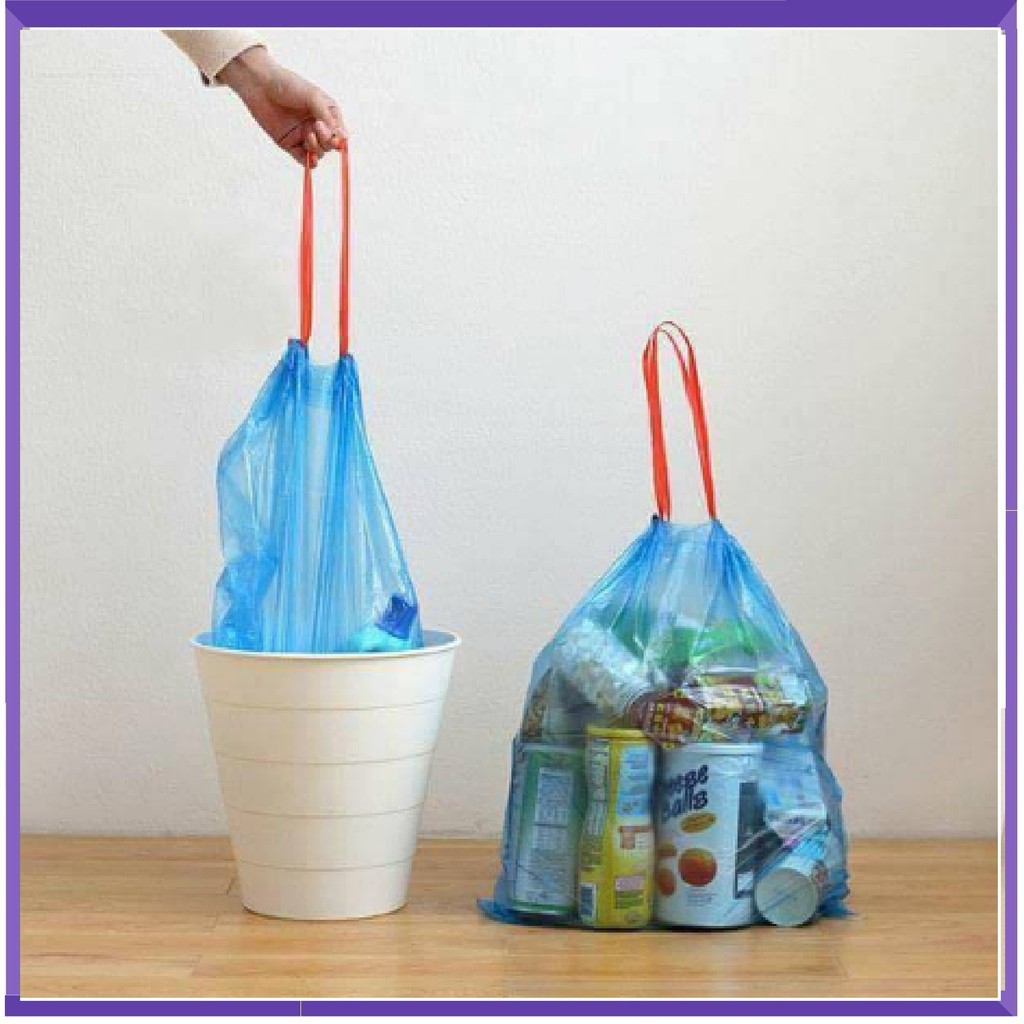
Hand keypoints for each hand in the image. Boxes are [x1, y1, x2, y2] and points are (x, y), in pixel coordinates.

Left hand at [218, 47, 346, 165]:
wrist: (259, 85)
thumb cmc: (287, 84)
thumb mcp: (313, 97)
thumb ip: (328, 117)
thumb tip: (344, 137)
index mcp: (326, 113)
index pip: (339, 132)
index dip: (339, 138)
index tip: (336, 137)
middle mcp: (316, 126)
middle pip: (329, 144)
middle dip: (326, 139)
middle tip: (317, 127)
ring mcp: (303, 135)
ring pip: (319, 152)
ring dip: (316, 147)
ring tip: (307, 134)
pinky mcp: (290, 144)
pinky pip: (303, 159)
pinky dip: (309, 162)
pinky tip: (311, 159)